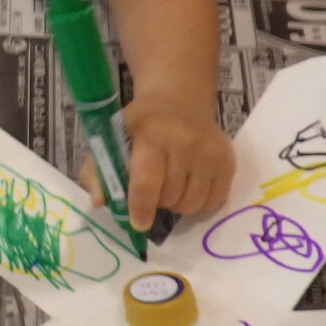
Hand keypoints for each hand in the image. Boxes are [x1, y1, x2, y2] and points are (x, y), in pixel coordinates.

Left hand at [81, 93, 232, 229]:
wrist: (179, 101)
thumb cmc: (139, 126)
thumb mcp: (111, 138)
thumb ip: (97, 171)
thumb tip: (100, 202)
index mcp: (151, 135)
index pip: (147, 180)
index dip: (141, 206)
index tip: (138, 224)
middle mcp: (185, 142)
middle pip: (170, 196)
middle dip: (156, 202)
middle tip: (151, 189)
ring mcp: (210, 152)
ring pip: (192, 203)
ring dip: (176, 205)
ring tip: (169, 186)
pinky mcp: (228, 161)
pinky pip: (214, 201)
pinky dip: (199, 203)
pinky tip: (189, 186)